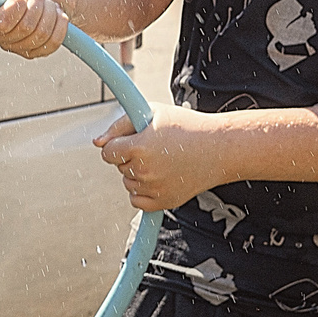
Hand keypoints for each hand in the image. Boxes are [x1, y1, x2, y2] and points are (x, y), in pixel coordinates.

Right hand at [0, 0, 72, 59]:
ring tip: (46, 1)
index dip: (17, 5)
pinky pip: (51, 43)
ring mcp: (16, 44)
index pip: (0, 23)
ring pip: (39, 35)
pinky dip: (59, 23)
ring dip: (49, 11)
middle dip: (36, 4)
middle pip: (24, 28)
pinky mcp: (35, 50)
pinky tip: (56, 13)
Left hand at [96, 105, 228, 212]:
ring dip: (138, 173)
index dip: (117, 144)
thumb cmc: (187, 127)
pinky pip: (137, 201)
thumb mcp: (152, 114)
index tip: (131, 140)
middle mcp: (146, 171)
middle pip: (119, 167)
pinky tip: (160, 177)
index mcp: (140, 147)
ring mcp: (155, 189)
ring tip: (163, 161)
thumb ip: (119, 126)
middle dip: (130, 157)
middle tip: (156, 147)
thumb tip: (97, 143)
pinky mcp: (164, 202)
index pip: (108, 152)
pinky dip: (143, 191)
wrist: (219, 148)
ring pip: (128, 183)